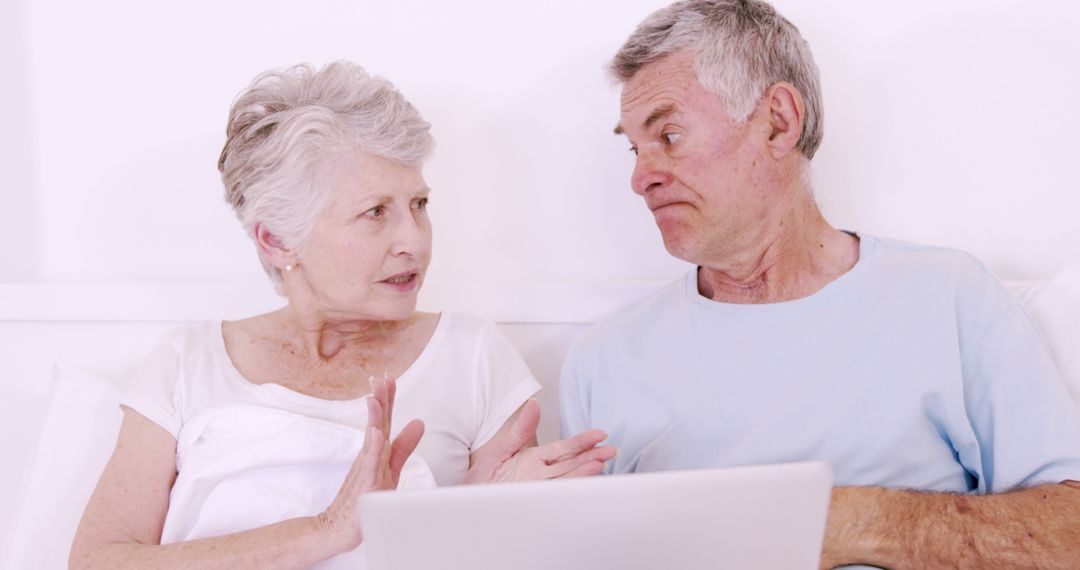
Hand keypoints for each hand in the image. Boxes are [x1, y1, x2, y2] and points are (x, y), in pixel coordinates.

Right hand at [319, 377, 424, 553]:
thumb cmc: (364, 497)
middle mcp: (369, 455)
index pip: (383, 420)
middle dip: (379, 399)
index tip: (389, 377)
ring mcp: (366, 469)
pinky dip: (373, 447)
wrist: (339, 527)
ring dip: (373, 417)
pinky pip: (370, 464)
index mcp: (376, 450)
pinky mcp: (365, 484)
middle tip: (380, 377)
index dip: (387, 399)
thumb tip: (419, 422)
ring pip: (371, 438)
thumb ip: (403, 446)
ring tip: (375, 396)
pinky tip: (376, 432)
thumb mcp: (390, 468)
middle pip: (376, 423)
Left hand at [463, 399, 615, 483]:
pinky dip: (567, 489)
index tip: (600, 434)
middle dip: (592, 456)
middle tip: (611, 450)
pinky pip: (552, 493)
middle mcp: (539, 473)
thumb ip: (520, 429)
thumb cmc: (482, 475)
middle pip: (571, 463)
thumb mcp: (500, 447)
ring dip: (584, 472)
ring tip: (601, 464)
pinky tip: (580, 484)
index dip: (582, 441)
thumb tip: (534, 404)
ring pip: (565, 478)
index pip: (564, 448)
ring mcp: (536, 487)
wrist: (465, 496)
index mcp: (535, 458)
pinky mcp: (530, 499)